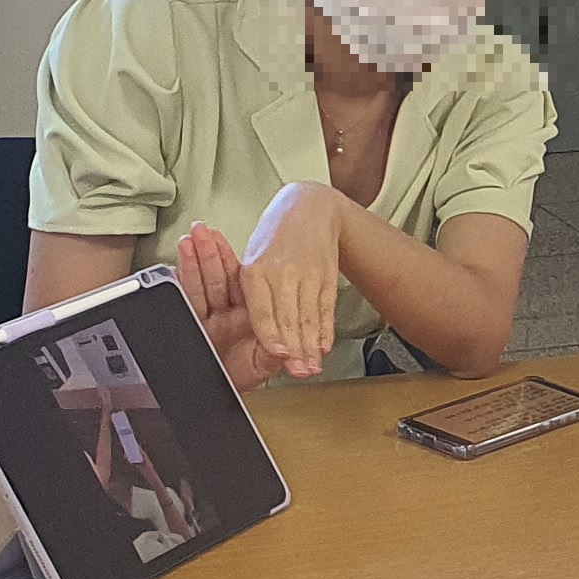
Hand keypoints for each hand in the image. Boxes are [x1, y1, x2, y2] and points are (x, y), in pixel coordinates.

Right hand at [171, 225, 279, 394]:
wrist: (212, 401)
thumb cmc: (237, 380)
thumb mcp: (259, 368)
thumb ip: (271, 355)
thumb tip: (283, 348)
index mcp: (249, 316)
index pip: (243, 284)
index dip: (232, 263)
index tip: (225, 245)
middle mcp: (227, 313)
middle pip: (218, 278)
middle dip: (209, 253)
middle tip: (203, 232)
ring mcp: (206, 317)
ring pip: (199, 285)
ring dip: (192, 262)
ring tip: (188, 242)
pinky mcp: (188, 324)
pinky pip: (184, 300)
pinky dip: (178, 283)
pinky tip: (174, 266)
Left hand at [237, 184, 345, 379]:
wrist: (310, 207)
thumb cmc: (275, 235)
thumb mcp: (252, 259)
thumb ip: (252, 294)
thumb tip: (254, 330)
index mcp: (256, 269)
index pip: (263, 310)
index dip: (272, 334)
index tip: (278, 354)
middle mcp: (283, 272)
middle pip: (290, 318)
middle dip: (295, 349)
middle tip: (297, 371)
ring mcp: (308, 274)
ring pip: (309, 317)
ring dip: (311, 346)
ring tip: (311, 367)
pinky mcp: (326, 276)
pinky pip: (326, 309)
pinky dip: (326, 330)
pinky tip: (323, 346)